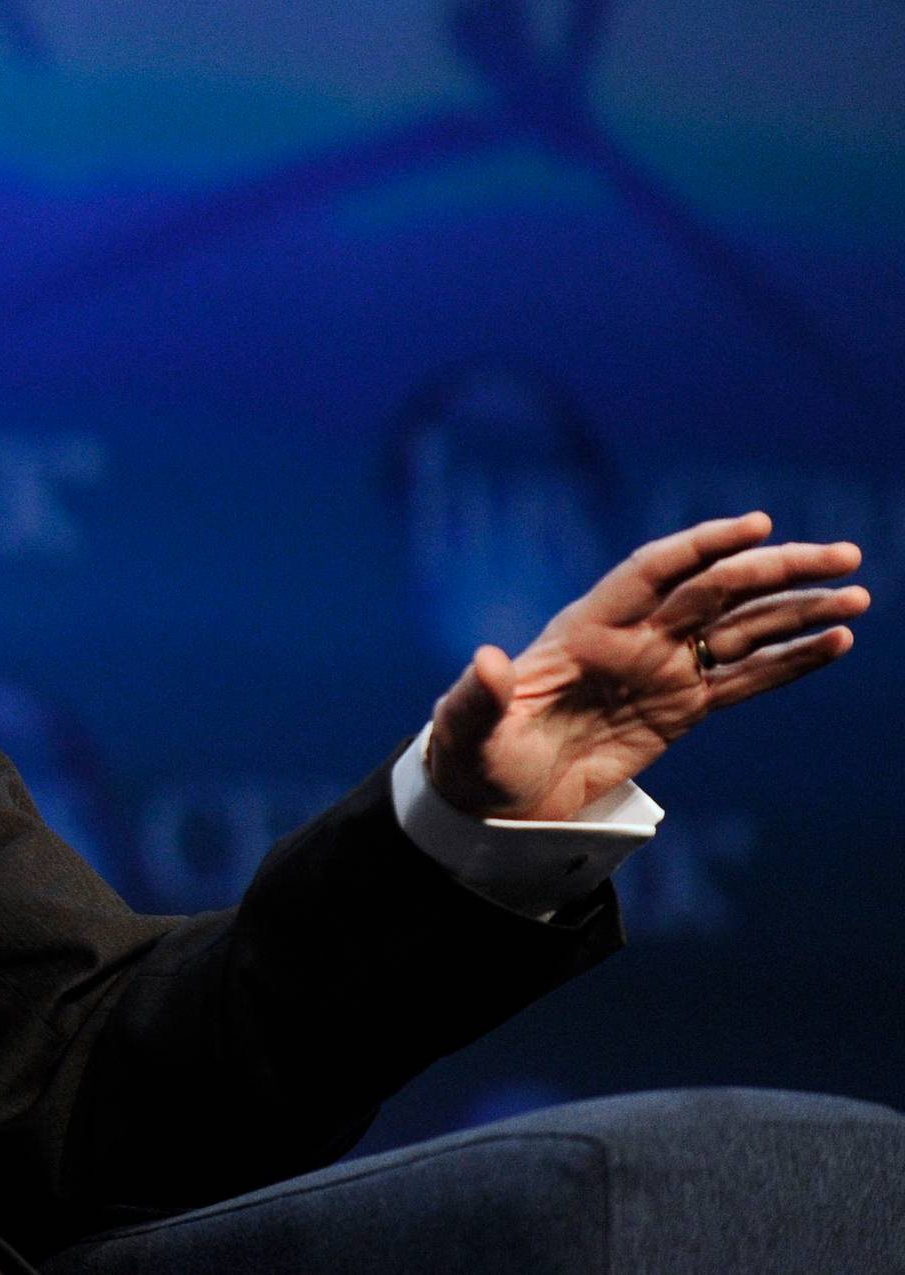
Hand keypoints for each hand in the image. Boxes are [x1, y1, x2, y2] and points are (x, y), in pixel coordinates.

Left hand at [426, 512, 864, 821]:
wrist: (495, 799)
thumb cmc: (473, 756)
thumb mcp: (467, 728)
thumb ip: (481, 694)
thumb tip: (488, 660)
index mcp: (584, 629)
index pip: (653, 571)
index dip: (701, 545)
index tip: (756, 525)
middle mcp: (631, 639)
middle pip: (714, 590)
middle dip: (775, 569)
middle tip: (842, 555)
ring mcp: (660, 671)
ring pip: (741, 628)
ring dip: (798, 610)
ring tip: (857, 595)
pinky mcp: (680, 710)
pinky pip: (746, 679)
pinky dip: (790, 661)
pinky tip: (835, 642)